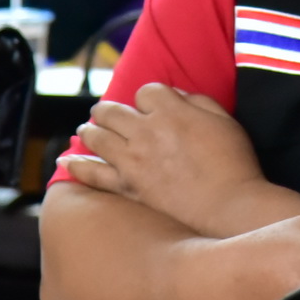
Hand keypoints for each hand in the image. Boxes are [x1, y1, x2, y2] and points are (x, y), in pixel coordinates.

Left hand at [62, 84, 273, 235]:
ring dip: (89, 129)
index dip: (148, 97)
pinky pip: (93, 174)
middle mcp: (145, 131)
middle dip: (107, 109)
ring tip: (86, 130)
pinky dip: (77, 165)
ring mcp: (132, 160)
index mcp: (171, 110)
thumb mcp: (224, 120)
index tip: (152, 106)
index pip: (145, 92)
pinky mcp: (127, 187)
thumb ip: (198, 101)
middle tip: (104, 112)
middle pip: (112, 110)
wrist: (228, 207)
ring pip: (97, 136)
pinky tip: (65, 161)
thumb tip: (176, 95)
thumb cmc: (233, 163)